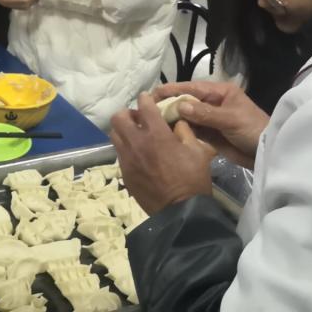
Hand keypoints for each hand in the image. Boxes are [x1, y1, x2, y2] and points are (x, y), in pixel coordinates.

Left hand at [110, 94, 215, 214]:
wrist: (180, 212)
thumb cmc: (192, 179)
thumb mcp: (197, 151)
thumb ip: (184, 131)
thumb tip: (175, 121)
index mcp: (156, 134)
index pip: (143, 106)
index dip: (145, 99)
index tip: (148, 100)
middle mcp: (136, 143)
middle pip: (118, 117)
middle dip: (128, 114)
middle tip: (139, 120)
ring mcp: (127, 159)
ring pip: (114, 135)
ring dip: (123, 131)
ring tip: (136, 137)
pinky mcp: (124, 173)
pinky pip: (119, 153)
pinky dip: (126, 148)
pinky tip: (138, 155)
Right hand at [152, 82, 269, 168]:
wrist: (267, 153)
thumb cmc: (252, 129)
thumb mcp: (231, 119)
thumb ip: (206, 113)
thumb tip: (180, 106)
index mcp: (219, 93)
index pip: (191, 88)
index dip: (172, 90)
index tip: (154, 93)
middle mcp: (212, 103)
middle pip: (186, 101)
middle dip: (169, 104)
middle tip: (147, 110)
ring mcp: (210, 120)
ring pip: (187, 117)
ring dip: (172, 118)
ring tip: (152, 122)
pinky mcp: (210, 135)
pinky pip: (191, 130)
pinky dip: (180, 131)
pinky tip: (166, 134)